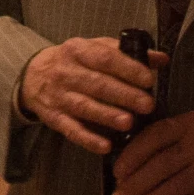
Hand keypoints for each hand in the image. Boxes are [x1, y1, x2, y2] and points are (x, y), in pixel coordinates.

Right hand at [19, 38, 158, 153]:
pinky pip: (71, 130)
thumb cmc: (74, 61)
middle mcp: (66, 72)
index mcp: (78, 50)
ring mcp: (58, 96)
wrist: (32, 75)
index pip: (104, 58)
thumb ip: (127, 53)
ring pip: (84, 107)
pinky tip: (106, 146)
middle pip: (96, 84)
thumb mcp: (95, 49)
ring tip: (129, 123)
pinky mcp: (53, 118)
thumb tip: (161, 59)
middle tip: (147, 104)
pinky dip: (88, 139)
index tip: (148, 79)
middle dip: (123, 94)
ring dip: (107, 115)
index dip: (127, 68)